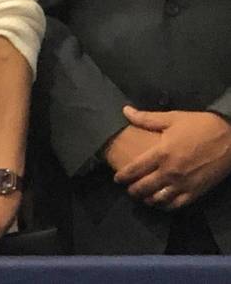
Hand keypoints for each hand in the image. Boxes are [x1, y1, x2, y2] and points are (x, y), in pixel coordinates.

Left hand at [113, 107, 230, 209]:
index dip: (122, 176)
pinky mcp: (197, 191)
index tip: (117, 178)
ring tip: (143, 197)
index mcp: (161, 154)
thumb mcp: (172, 118)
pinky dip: (166, 206)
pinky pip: (177, 204)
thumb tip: (125, 110)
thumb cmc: (200, 126)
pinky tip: (161, 203)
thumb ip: (146, 118)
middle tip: (128, 189)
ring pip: (158, 199)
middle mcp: (170, 172)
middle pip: (143, 188)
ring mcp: (184, 184)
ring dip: (147, 199)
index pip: (134, 170)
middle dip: (132, 190)